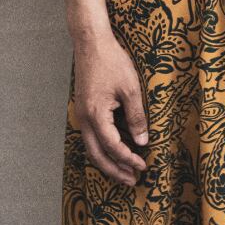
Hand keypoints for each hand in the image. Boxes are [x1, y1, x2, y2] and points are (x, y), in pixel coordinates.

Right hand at [72, 26, 150, 186]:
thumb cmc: (111, 62)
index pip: (112, 146)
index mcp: (95, 115)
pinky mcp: (83, 109)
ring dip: (108, 162)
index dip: (128, 159)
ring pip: (92, 147)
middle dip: (114, 170)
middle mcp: (84, 118)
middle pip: (97, 155)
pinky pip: (91, 136)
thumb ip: (136, 117)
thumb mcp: (131, 89)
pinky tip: (116, 151)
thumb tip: (142, 140)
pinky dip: (103, 148)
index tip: (143, 166)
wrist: (91, 43)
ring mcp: (81, 114)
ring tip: (125, 172)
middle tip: (132, 181)